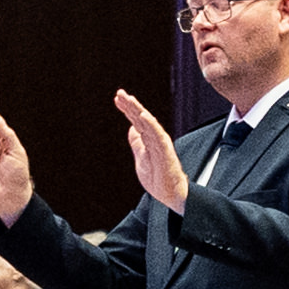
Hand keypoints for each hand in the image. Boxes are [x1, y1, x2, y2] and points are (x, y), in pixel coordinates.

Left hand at [113, 90, 189, 215]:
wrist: (171, 195)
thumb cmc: (158, 177)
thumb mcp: (141, 157)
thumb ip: (137, 143)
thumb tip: (131, 129)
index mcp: (148, 140)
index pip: (137, 121)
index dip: (128, 109)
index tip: (118, 98)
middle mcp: (155, 139)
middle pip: (142, 118)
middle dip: (131, 105)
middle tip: (120, 93)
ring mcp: (161, 145)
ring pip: (149, 123)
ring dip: (139, 111)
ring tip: (129, 100)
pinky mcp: (165, 152)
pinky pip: (157, 136)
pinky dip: (151, 125)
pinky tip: (143, 115)